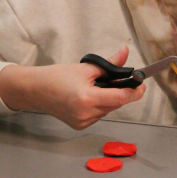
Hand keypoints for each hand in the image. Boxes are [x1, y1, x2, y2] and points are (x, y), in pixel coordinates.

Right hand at [0, 46, 145, 130]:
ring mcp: (83, 122)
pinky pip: (99, 114)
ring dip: (110, 99)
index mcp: (87, 98)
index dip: (135, 92)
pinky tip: (89, 98)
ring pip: (108, 109)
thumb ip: (110, 63)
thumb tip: (125, 52)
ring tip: (97, 87)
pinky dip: (100, 105)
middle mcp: (86, 114)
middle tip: (118, 80)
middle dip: (120, 92)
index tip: (142, 84)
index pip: (121, 98)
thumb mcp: (86, 67)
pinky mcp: (80, 126)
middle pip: (116, 104)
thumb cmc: (57, 76)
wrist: (34, 90)